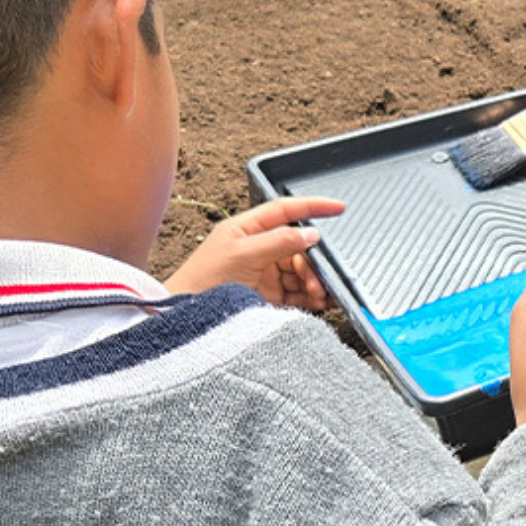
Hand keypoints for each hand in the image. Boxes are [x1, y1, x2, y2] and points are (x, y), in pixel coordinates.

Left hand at [164, 198, 335, 308]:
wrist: (187, 318)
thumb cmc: (203, 282)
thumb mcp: (242, 254)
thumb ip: (279, 241)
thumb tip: (311, 235)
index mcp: (247, 230)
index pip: (286, 211)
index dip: (313, 207)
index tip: (339, 208)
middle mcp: (258, 250)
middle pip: (299, 248)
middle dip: (314, 262)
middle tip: (318, 280)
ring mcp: (264, 275)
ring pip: (301, 273)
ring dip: (314, 282)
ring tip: (320, 294)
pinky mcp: (269, 299)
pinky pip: (299, 295)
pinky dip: (312, 298)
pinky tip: (321, 302)